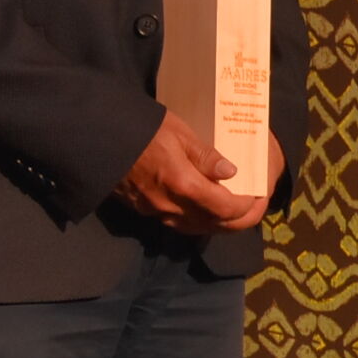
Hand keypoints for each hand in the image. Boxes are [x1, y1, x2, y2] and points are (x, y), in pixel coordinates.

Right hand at [113, 111, 271, 234]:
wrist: (99, 140)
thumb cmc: (141, 129)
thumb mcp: (179, 133)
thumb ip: (206, 156)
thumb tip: (231, 173)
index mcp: (183, 185)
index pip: (226, 209)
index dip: (247, 206)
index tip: (259, 195)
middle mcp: (170, 206)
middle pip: (214, 225)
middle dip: (240, 221)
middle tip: (256, 208)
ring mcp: (155, 212)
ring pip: (197, 228)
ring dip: (220, 223)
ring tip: (236, 210)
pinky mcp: (144, 211)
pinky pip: (179, 224)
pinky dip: (199, 220)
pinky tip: (206, 209)